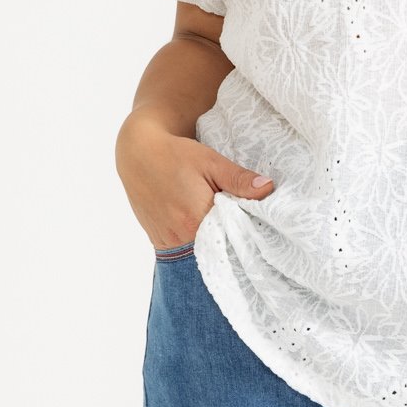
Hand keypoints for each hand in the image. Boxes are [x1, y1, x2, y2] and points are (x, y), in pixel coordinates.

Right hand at [115, 112, 274, 250]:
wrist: (137, 154)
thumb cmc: (175, 155)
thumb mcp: (211, 162)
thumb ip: (239, 179)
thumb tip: (268, 189)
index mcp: (198, 219)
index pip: (235, 237)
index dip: (248, 231)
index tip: (259, 224)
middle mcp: (182, 237)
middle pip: (220, 248)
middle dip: (234, 239)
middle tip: (245, 224)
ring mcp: (169, 243)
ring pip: (204, 252)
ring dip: (216, 243)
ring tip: (226, 227)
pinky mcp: (160, 242)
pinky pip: (187, 251)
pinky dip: (199, 244)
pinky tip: (205, 230)